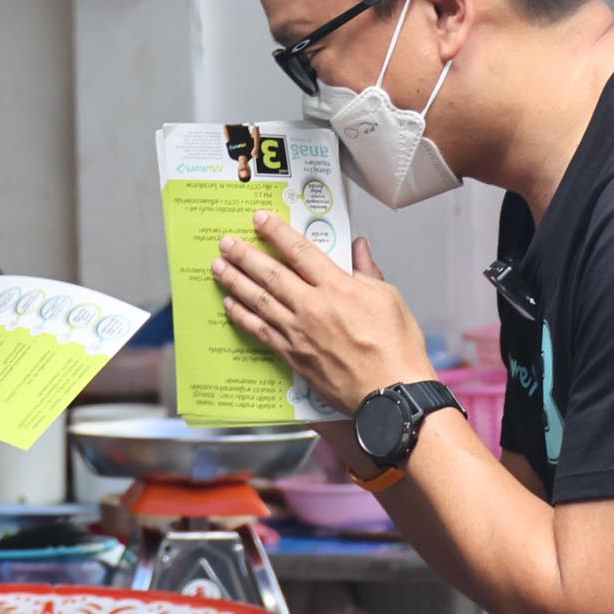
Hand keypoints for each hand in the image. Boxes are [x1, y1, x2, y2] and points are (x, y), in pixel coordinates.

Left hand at [210, 214, 433, 409]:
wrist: (390, 392)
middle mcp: (311, 307)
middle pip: (270, 274)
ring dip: (235, 282)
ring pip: (259, 300)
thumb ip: (366, 270)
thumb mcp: (389, 298)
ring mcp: (298, 332)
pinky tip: (231, 305)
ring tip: (218, 267)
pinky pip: (260, 331)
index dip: (277, 233)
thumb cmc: (395, 349)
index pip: (300, 251)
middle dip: (245, 255)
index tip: (260, 220)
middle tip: (226, 243)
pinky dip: (243, 316)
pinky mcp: (292, 355)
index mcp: (337, 287)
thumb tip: (359, 247)